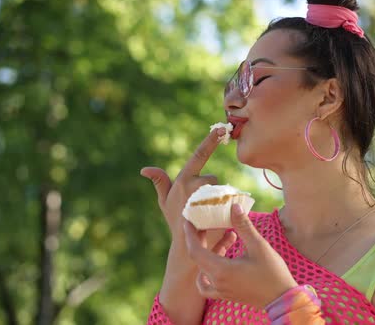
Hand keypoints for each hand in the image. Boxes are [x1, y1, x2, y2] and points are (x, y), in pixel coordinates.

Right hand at [140, 127, 228, 245]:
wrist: (187, 246)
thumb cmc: (175, 221)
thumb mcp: (165, 202)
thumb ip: (159, 182)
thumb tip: (145, 169)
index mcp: (183, 180)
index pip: (198, 156)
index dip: (210, 141)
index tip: (219, 129)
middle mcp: (194, 186)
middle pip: (213, 179)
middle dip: (210, 190)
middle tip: (201, 207)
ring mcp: (207, 196)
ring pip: (221, 189)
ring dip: (218, 198)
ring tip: (208, 213)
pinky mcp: (220, 207)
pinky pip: (229, 199)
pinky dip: (227, 206)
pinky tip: (219, 217)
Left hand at [184, 203, 297, 308]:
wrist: (282, 299)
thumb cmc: (272, 272)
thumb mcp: (259, 245)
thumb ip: (243, 226)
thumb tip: (234, 206)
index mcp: (221, 270)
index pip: (195, 251)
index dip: (190, 235)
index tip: (187, 221)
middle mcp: (217, 282)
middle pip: (199, 258)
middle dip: (200, 240)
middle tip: (205, 225)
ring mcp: (221, 290)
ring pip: (205, 269)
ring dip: (210, 252)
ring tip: (228, 239)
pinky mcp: (227, 294)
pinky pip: (208, 284)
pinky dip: (207, 272)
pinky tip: (220, 261)